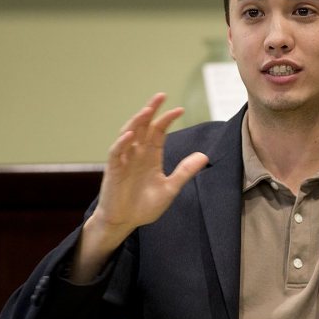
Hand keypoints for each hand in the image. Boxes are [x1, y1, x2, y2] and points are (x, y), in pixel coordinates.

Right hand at [73, 94, 207, 281]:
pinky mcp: (114, 170)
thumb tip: (204, 156)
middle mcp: (137, 153)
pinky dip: (122, 143)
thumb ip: (185, 171)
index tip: (180, 109)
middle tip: (161, 96)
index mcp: (151, 156)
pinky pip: (116, 152)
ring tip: (147, 110)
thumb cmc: (144, 206)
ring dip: (136, 121)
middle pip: (143, 126)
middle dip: (151, 111)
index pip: (158, 131)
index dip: (167, 119)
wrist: (125, 222)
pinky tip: (130, 135)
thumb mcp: (170, 188)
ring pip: (128, 134)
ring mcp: (124, 160)